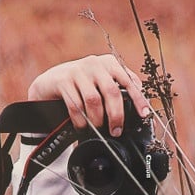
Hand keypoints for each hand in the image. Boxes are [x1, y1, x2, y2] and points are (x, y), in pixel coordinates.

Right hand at [27, 54, 150, 136]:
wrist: (50, 82)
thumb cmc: (81, 85)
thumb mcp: (101, 82)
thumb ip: (118, 88)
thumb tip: (139, 106)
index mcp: (109, 63)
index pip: (128, 81)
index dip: (138, 99)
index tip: (144, 114)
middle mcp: (94, 64)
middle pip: (112, 92)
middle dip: (116, 115)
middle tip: (116, 130)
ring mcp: (78, 71)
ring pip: (94, 100)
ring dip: (97, 119)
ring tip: (98, 129)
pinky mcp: (63, 81)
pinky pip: (75, 105)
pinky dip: (81, 120)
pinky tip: (82, 126)